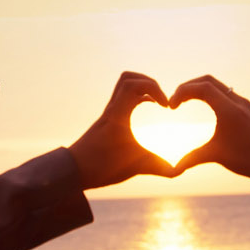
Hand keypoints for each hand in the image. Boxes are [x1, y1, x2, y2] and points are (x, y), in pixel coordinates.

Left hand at [67, 71, 178, 189]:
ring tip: (156, 103)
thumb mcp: (133, 167)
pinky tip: (145, 111)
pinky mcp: (107, 121)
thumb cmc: (99, 167)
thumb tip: (178, 172)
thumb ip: (158, 167)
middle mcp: (111, 110)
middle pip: (127, 78)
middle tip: (161, 100)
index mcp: (117, 115)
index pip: (133, 85)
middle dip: (149, 83)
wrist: (71, 171)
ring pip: (123, 87)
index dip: (154, 88)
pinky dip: (136, 99)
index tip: (165, 107)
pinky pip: (122, 99)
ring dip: (142, 89)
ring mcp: (108, 114)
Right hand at [169, 75, 249, 185]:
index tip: (171, 107)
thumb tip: (172, 170)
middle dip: (188, 87)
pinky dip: (209, 94)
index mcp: (230, 110)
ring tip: (184, 101)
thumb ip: (191, 159)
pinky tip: (202, 105)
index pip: (203, 88)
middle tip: (174, 101)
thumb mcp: (215, 156)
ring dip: (199, 88)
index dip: (183, 92)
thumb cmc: (246, 160)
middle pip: (208, 81)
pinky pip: (224, 93)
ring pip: (217, 85)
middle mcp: (238, 102)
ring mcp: (243, 104)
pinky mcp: (246, 108)